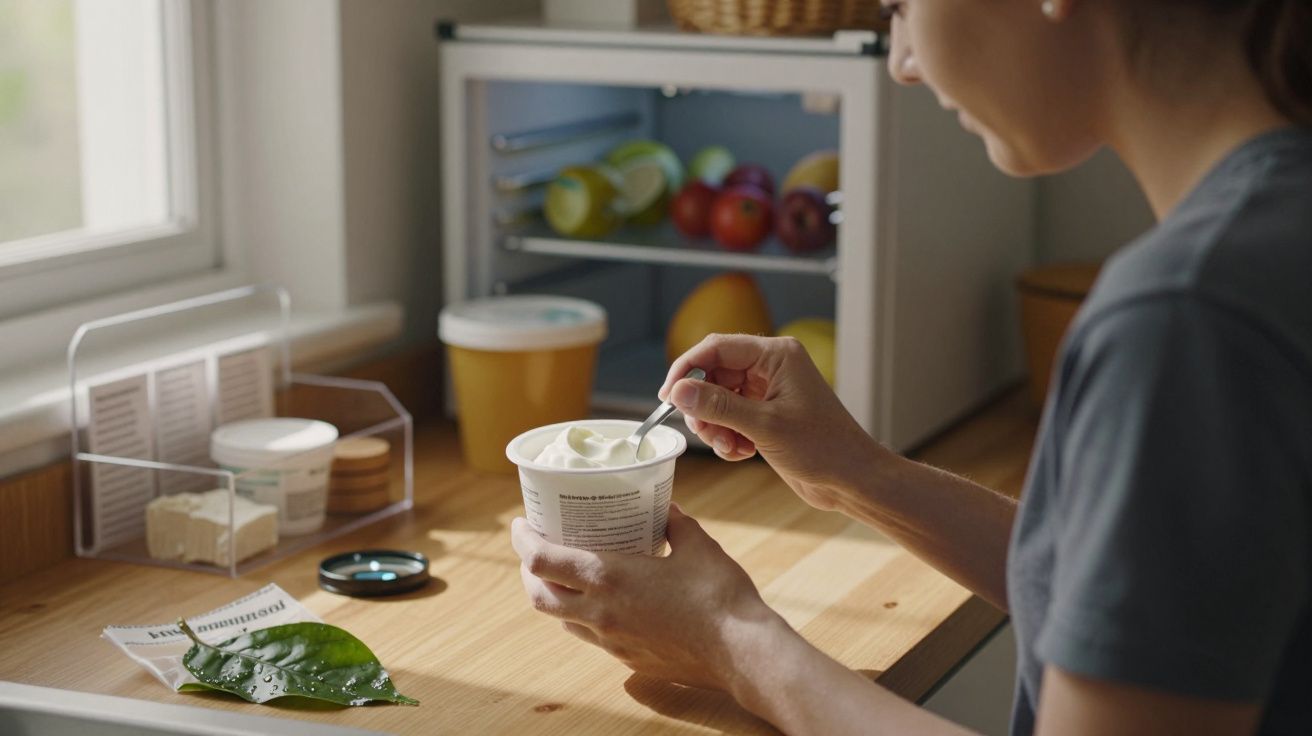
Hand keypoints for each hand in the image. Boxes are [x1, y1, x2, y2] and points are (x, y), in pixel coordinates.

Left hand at [510, 505, 783, 692]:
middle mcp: (600, 613)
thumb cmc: (719, 595)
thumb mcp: (695, 543)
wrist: (741, 652)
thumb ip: (673, 522)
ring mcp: (611, 641)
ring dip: (554, 596)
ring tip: (566, 575)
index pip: (541, 560)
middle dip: (528, 571)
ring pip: (562, 620)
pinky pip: (592, 636)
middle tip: (537, 549)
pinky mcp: (627, 659)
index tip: (520, 525)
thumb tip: (663, 506)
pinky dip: (585, 617)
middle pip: (538, 595)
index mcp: (608, 577)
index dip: (522, 541)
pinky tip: (605, 603)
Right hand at [658, 334, 886, 510]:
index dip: (687, 369)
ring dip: (715, 425)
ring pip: (718, 398)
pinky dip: (727, 436)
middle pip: (713, 374)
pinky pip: (730, 416)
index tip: (667, 397)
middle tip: (704, 431)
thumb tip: (678, 390)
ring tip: (729, 447)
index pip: (716, 348)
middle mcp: (771, 367)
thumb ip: (718, 405)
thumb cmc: (822, 448)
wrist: (851, 478)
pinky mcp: (766, 413)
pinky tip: (741, 453)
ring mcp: (768, 390)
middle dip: (703, 406)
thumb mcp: (764, 426)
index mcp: (776, 355)